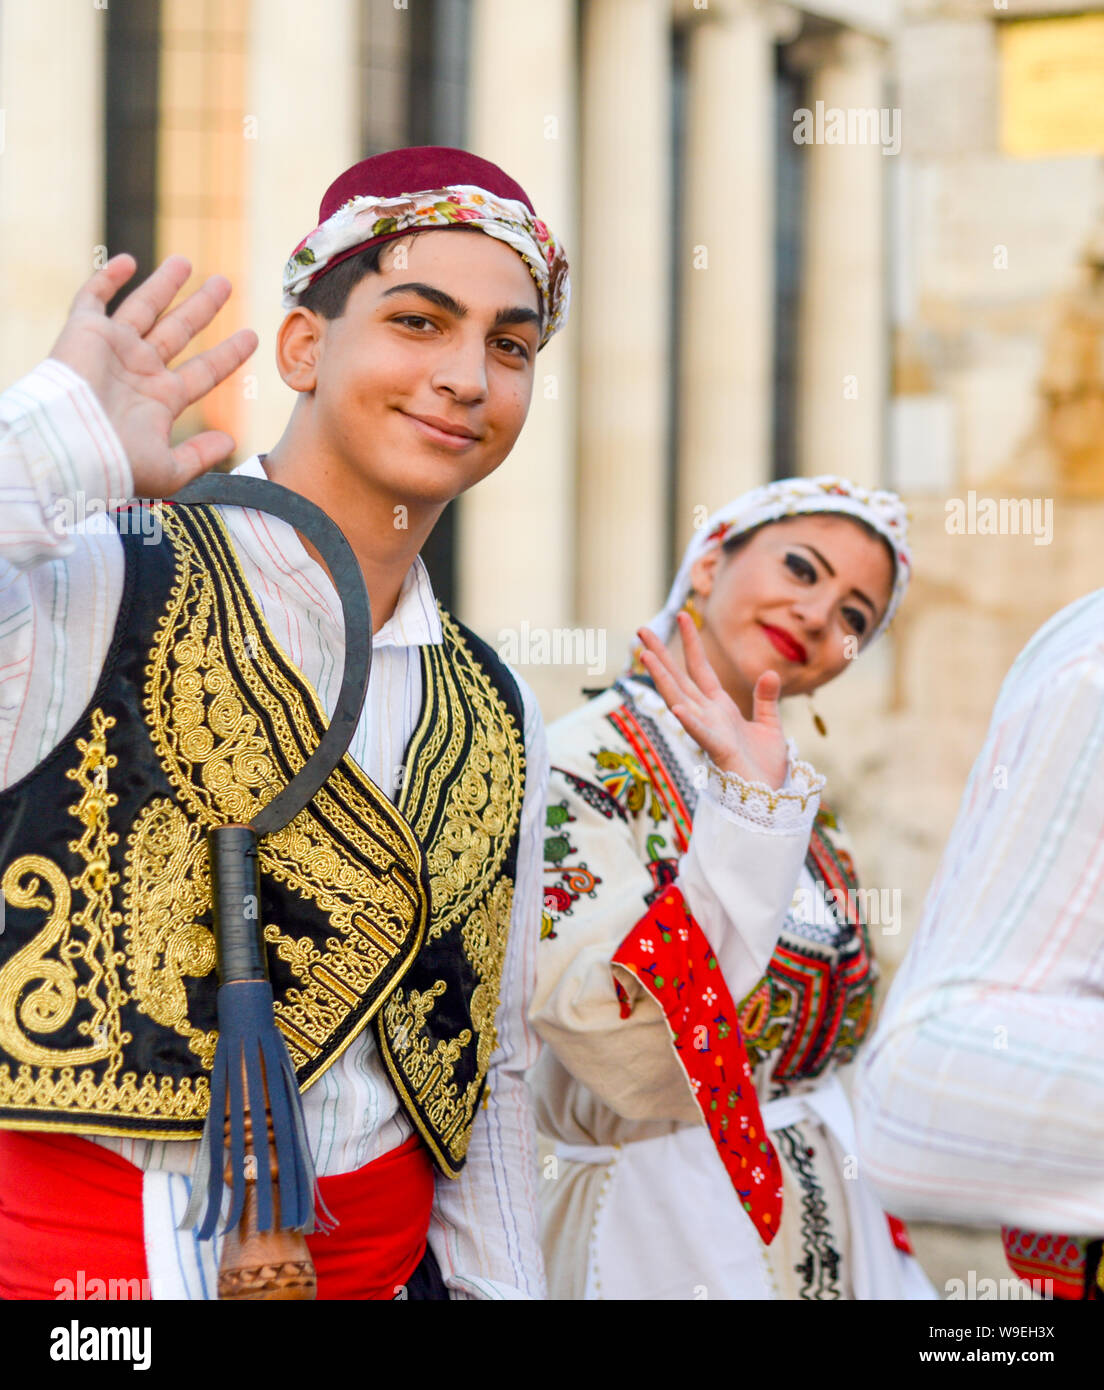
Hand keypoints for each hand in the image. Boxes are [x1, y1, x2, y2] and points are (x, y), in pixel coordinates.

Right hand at [48, 254, 257, 496]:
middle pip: (179, 330)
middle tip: (225, 284)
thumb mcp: (170, 470)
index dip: (229, 354)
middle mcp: (140, 370)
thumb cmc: (117, 462)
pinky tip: (129, 260)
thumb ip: (201, 456)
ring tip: (187, 262)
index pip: (205, 371)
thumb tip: (230, 441)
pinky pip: (94, 297)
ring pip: (144, 307)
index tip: (253, 337)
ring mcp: (114, 348)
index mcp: (161, 399)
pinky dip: (108, 277)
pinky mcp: (84, 331)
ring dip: (165, 284)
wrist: (69, 446)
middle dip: (202, 307)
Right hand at [637, 611, 788, 789]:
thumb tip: (769, 671)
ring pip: (681, 699)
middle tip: (641, 630)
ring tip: (645, 655)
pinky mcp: (719, 751)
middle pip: (679, 678)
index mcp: (719, 708)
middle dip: (661, 654)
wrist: (769, 800)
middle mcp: (708, 716)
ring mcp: (710, 732)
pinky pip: (702, 733)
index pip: (700, 669)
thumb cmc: (764, 768)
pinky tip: (678, 707)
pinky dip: (691, 721)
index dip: (691, 642)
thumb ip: (766, 699)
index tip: (684, 615)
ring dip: (663, 678)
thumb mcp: (770, 725)